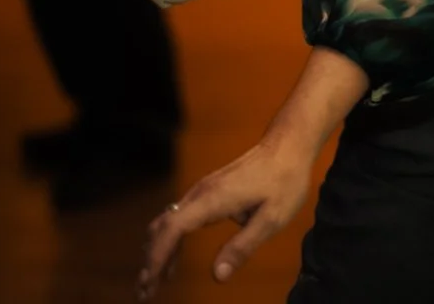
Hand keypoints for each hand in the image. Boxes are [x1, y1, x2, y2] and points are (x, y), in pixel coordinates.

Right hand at [137, 138, 313, 300]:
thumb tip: (217, 275)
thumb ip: (243, 246)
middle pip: (164, 227)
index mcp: (213, 199)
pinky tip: (173, 262)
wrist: (288, 145)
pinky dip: (171, 242)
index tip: (148, 282)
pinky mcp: (209, 191)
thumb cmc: (284, 180)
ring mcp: (203, 190)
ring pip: (169, 222)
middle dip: (151, 260)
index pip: (173, 229)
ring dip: (158, 251)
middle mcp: (201, 193)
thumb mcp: (272, 218)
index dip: (158, 256)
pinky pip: (180, 218)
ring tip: (153, 283)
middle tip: (144, 292)